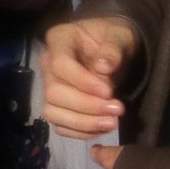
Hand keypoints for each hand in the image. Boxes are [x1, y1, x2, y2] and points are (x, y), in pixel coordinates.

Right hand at [40, 17, 138, 137]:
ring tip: (112, 122)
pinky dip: (81, 132)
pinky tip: (102, 127)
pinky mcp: (57, 106)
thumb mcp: (121, 36)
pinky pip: (60, 126)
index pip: (60, 64)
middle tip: (117, 110)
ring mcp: (50, 86)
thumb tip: (103, 68)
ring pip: (53, 113)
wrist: (114, 51)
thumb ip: (114, 49)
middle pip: (54, 92)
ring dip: (83, 123)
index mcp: (60, 39)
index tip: (109, 92)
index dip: (82, 82)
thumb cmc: (115, 39)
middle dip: (86, 106)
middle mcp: (48, 64)